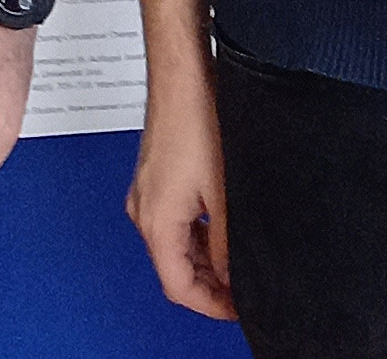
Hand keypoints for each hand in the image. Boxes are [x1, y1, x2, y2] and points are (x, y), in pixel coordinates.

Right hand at [125, 68, 234, 320]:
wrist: (182, 75)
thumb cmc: (195, 119)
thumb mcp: (223, 195)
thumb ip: (228, 245)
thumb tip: (234, 276)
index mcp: (155, 220)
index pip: (178, 287)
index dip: (211, 306)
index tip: (237, 310)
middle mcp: (144, 209)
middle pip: (174, 268)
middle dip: (210, 286)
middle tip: (242, 292)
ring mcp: (147, 192)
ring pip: (175, 245)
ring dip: (205, 260)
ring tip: (238, 264)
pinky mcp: (156, 177)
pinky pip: (175, 221)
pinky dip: (197, 235)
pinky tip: (221, 230)